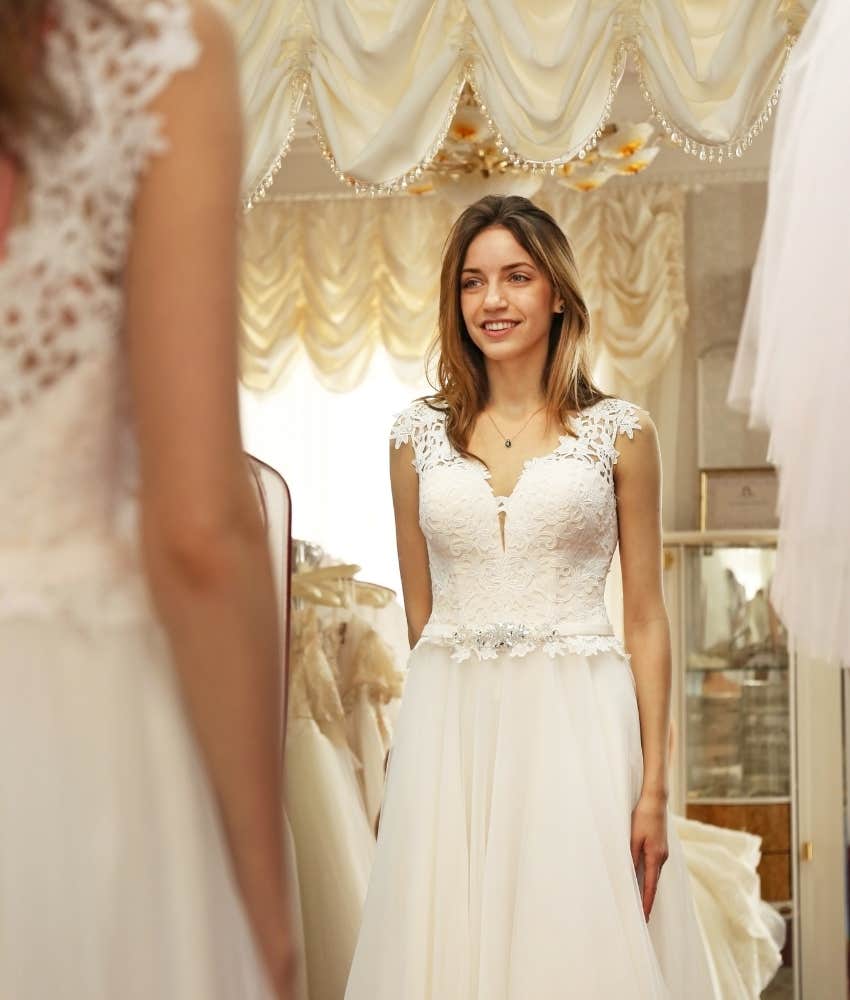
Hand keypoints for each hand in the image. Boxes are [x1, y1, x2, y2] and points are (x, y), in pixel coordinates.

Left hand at [630, 792, 668, 920]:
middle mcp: (661, 857)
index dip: (647, 903)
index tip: (644, 918)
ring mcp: (663, 852)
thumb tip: (628, 876)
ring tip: (641, 901)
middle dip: (648, 899)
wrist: (655, 800)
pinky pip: (654, 866)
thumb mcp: (633, 838)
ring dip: (648, 888)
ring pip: (654, 875)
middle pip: (654, 883)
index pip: (650, 886)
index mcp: (655, 857)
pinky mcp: (661, 847)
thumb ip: (631, 857)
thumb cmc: (642, 817)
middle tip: (642, 916)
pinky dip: (649, 876)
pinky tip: (643, 879)